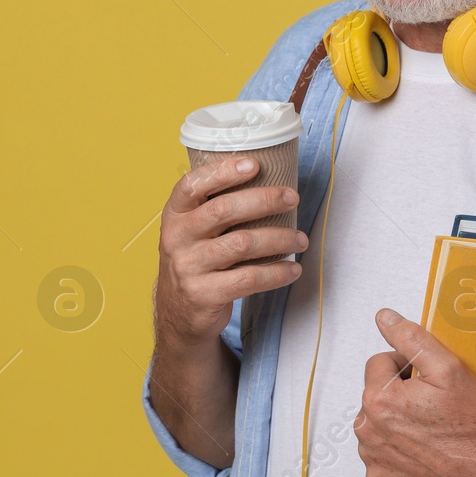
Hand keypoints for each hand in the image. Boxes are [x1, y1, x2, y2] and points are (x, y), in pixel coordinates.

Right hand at [154, 156, 306, 350]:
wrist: (177, 312)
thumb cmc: (196, 260)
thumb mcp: (192, 231)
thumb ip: (214, 208)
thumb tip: (268, 182)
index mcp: (174, 214)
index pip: (192, 185)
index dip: (222, 172)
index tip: (254, 165)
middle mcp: (177, 238)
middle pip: (223, 210)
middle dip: (264, 200)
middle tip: (292, 198)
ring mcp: (188, 267)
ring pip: (241, 244)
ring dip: (279, 238)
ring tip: (301, 239)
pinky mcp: (203, 294)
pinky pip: (248, 279)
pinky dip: (276, 273)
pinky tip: (292, 269)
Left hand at [355, 307, 475, 476]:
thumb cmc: (471, 425)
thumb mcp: (448, 368)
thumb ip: (411, 338)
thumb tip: (384, 318)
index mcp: (378, 398)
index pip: (379, 363)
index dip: (405, 366)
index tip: (427, 380)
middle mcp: (367, 430)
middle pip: (375, 394)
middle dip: (398, 394)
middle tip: (431, 405)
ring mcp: (372, 458)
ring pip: (377, 424)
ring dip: (395, 421)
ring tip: (428, 429)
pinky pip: (381, 454)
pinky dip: (396, 450)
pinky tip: (422, 450)